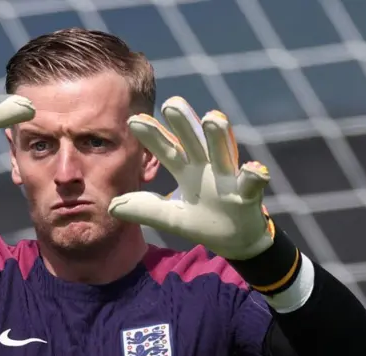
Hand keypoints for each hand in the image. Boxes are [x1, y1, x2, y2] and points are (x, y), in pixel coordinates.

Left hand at [108, 97, 273, 259]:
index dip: (152, 136)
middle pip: (194, 142)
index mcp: (187, 171)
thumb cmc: (203, 221)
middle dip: (184, 123)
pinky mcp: (248, 195)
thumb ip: (145, 209)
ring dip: (219, 136)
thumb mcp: (171, 218)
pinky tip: (253, 169)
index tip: (134, 119)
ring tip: (213, 118)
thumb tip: (111, 207)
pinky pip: (252, 184)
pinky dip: (254, 176)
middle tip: (171, 103)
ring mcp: (229, 179)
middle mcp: (207, 168)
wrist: (237, 242)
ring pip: (223, 153)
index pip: (167, 150)